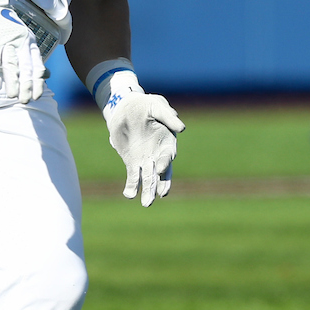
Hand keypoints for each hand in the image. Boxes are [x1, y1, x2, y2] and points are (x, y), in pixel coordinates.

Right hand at [0, 0, 44, 103]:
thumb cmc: (3, 23)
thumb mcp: (21, 36)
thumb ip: (29, 54)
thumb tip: (43, 74)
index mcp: (29, 40)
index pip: (37, 63)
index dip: (38, 81)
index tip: (38, 94)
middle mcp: (21, 40)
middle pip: (26, 67)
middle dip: (27, 86)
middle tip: (26, 100)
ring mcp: (7, 40)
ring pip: (12, 66)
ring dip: (13, 83)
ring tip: (12, 96)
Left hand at [104, 91, 184, 206]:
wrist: (127, 107)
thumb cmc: (146, 105)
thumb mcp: (157, 106)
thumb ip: (169, 116)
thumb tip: (182, 128)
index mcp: (167, 142)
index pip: (167, 156)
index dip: (164, 163)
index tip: (160, 170)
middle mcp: (158, 154)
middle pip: (160, 173)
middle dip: (158, 185)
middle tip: (156, 197)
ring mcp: (145, 160)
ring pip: (148, 179)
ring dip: (147, 191)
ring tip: (146, 204)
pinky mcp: (132, 161)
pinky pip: (133, 176)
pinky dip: (132, 185)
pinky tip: (129, 195)